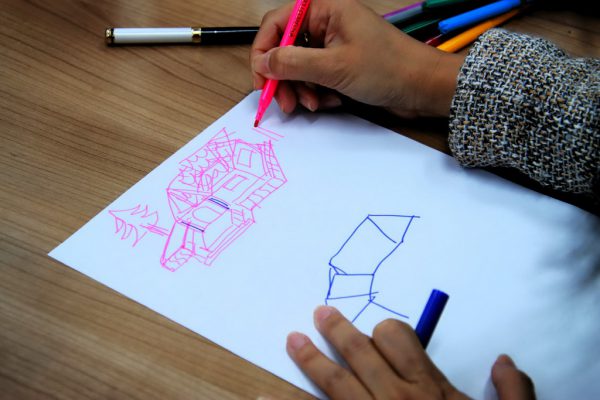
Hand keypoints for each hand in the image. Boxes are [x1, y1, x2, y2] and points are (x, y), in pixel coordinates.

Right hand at [250, 0, 464, 117]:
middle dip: (283, 77)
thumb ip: (293, 63)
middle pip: (285, 47)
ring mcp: (334, 44)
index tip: (261, 79)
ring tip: (313, 105)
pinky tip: (331, 102)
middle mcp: (327, 23)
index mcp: (324, 9)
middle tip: (286, 103)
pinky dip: (317, 92)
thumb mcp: (334, 66)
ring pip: (299, 66)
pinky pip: (315, 77)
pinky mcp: (341, 64)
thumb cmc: (387, 68)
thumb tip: (262, 62)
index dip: (264, 51)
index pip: (277, 23)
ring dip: (301, 89)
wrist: (422, 87)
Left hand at [286, 306, 535, 399]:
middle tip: (320, 313)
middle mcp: (394, 398)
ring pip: (333, 381)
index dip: (387, 330)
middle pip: (359, 351)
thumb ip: (513, 392)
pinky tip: (259, 398)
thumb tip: (504, 361)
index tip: (380, 332)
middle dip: (338, 330)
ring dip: (310, 359)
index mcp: (429, 390)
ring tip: (292, 340)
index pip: (398, 338)